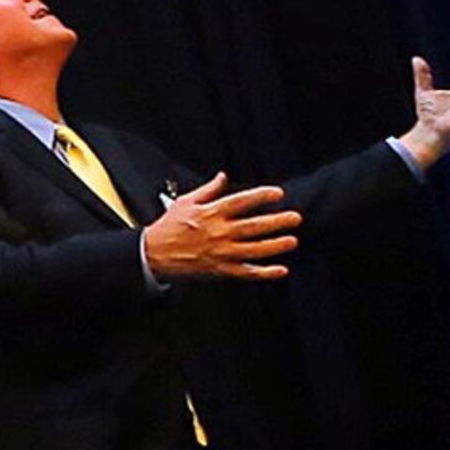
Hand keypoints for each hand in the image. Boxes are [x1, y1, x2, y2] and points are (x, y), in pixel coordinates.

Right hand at [140, 175, 297, 281]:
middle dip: (276, 221)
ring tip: (292, 241)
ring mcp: (221, 253)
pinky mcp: (220, 270)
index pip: (241, 202)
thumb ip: (207, 189)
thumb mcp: (186, 201)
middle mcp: (219, 233)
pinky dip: (264, 273)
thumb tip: (222, 177)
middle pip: (253, 226)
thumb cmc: (169, 227)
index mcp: (211, 213)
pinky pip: (246, 272)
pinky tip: (280, 270)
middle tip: (295, 218)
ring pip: (253, 250)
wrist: (154, 253)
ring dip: (275, 245)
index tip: (278, 194)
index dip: (261, 196)